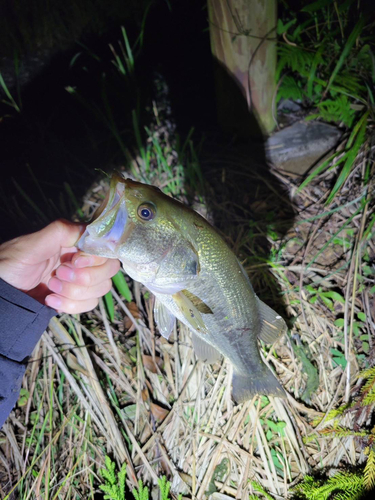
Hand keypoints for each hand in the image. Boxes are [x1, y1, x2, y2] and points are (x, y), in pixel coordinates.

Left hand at [0, 219, 119, 313]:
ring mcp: (80, 279)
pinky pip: (90, 304)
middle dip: (85, 277)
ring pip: (101, 288)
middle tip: (58, 275)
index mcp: (74, 241)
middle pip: (109, 269)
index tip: (75, 261)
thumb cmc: (8, 264)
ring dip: (74, 293)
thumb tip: (89, 230)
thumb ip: (61, 232)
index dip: (95, 257)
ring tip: (51, 288)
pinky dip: (70, 306)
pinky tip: (50, 301)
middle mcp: (82, 258)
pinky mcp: (75, 298)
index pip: (105, 246)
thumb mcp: (32, 244)